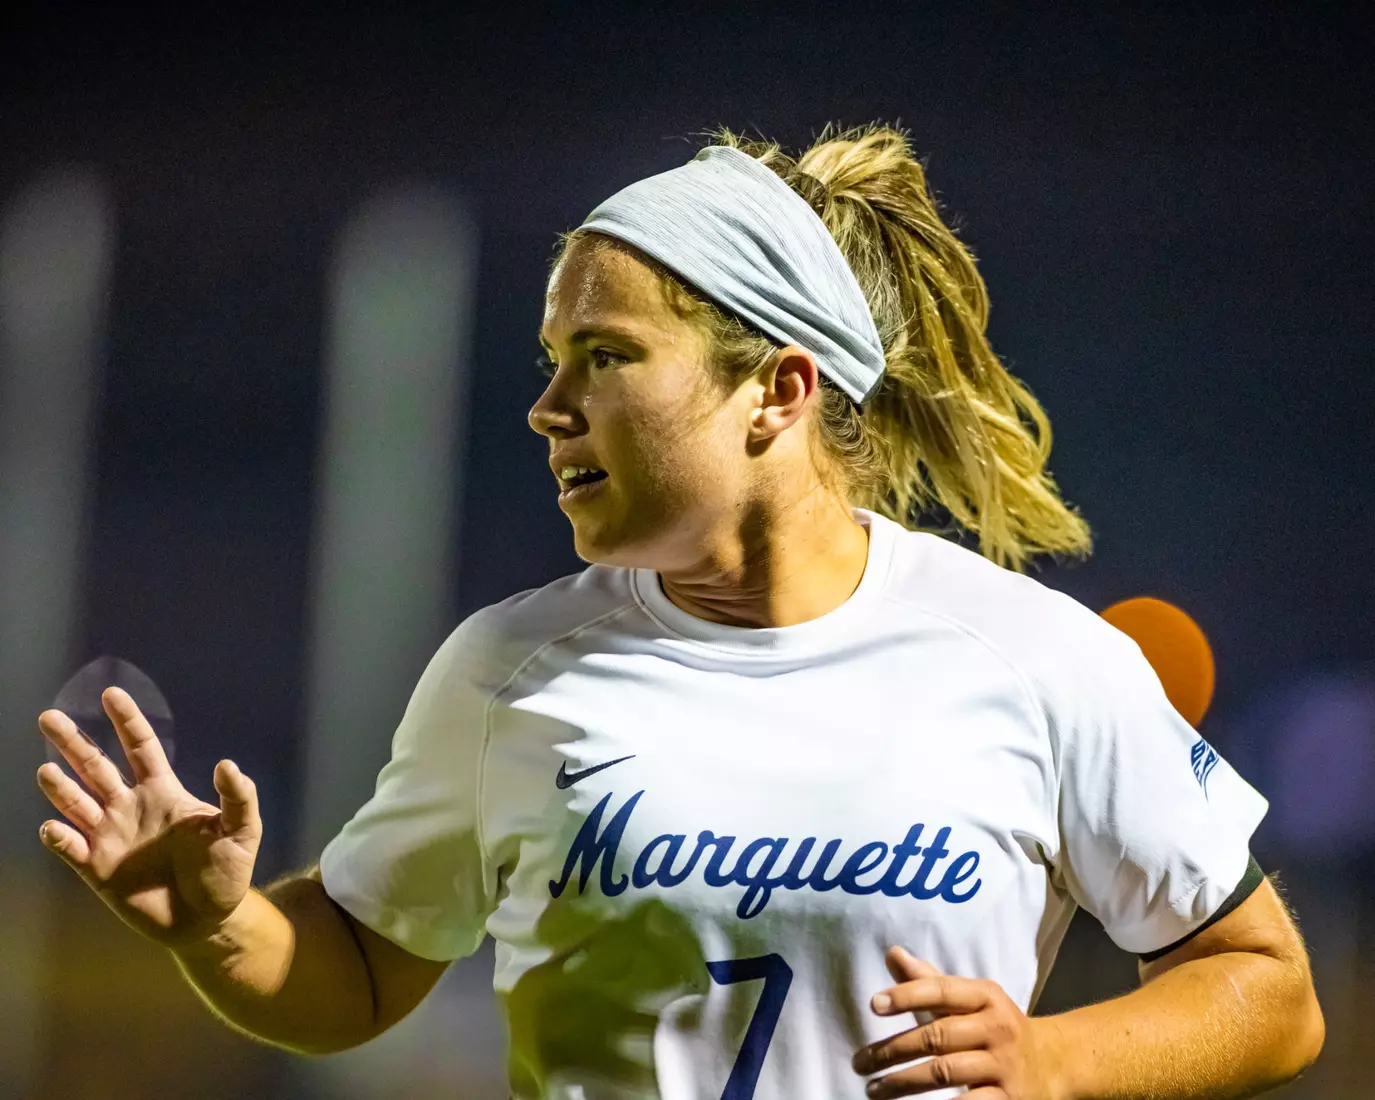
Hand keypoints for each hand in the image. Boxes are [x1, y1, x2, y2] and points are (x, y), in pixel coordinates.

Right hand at [35, 686, 261, 945]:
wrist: (208, 921)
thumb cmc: (227, 872)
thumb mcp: (242, 832)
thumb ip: (238, 798)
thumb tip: (228, 765)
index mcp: (163, 793)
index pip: (141, 748)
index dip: (127, 721)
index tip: (111, 694)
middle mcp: (131, 809)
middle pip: (96, 767)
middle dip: (73, 742)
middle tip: (48, 717)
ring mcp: (112, 838)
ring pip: (77, 804)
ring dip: (60, 788)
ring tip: (46, 770)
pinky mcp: (99, 871)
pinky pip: (72, 849)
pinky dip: (60, 838)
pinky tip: (54, 828)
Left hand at [851, 946, 1063, 1098]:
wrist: (1052, 1065)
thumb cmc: (994, 1028)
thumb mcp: (970, 1000)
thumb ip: (929, 982)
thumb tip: (892, 953)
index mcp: (986, 996)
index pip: (942, 990)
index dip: (907, 995)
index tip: (873, 1005)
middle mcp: (998, 1028)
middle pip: (936, 1036)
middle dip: (892, 1050)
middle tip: (860, 1063)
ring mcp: (1005, 1065)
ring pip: (945, 1072)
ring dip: (903, 1082)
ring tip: (873, 1089)